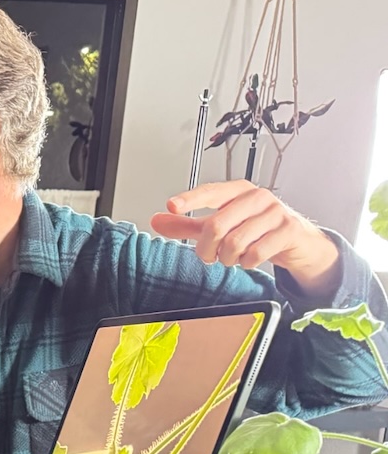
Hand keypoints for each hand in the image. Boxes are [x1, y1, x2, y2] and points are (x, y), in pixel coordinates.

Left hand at [150, 179, 340, 294]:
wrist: (296, 240)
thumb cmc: (254, 229)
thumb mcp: (218, 226)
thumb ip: (187, 224)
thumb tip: (157, 219)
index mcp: (238, 191)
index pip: (211, 192)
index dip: (190, 199)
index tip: (172, 206)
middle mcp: (257, 197)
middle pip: (217, 225)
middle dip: (207, 249)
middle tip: (208, 257)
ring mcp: (275, 212)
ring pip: (235, 242)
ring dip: (227, 258)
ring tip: (231, 257)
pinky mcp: (288, 230)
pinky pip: (255, 254)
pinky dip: (246, 263)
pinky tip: (249, 259)